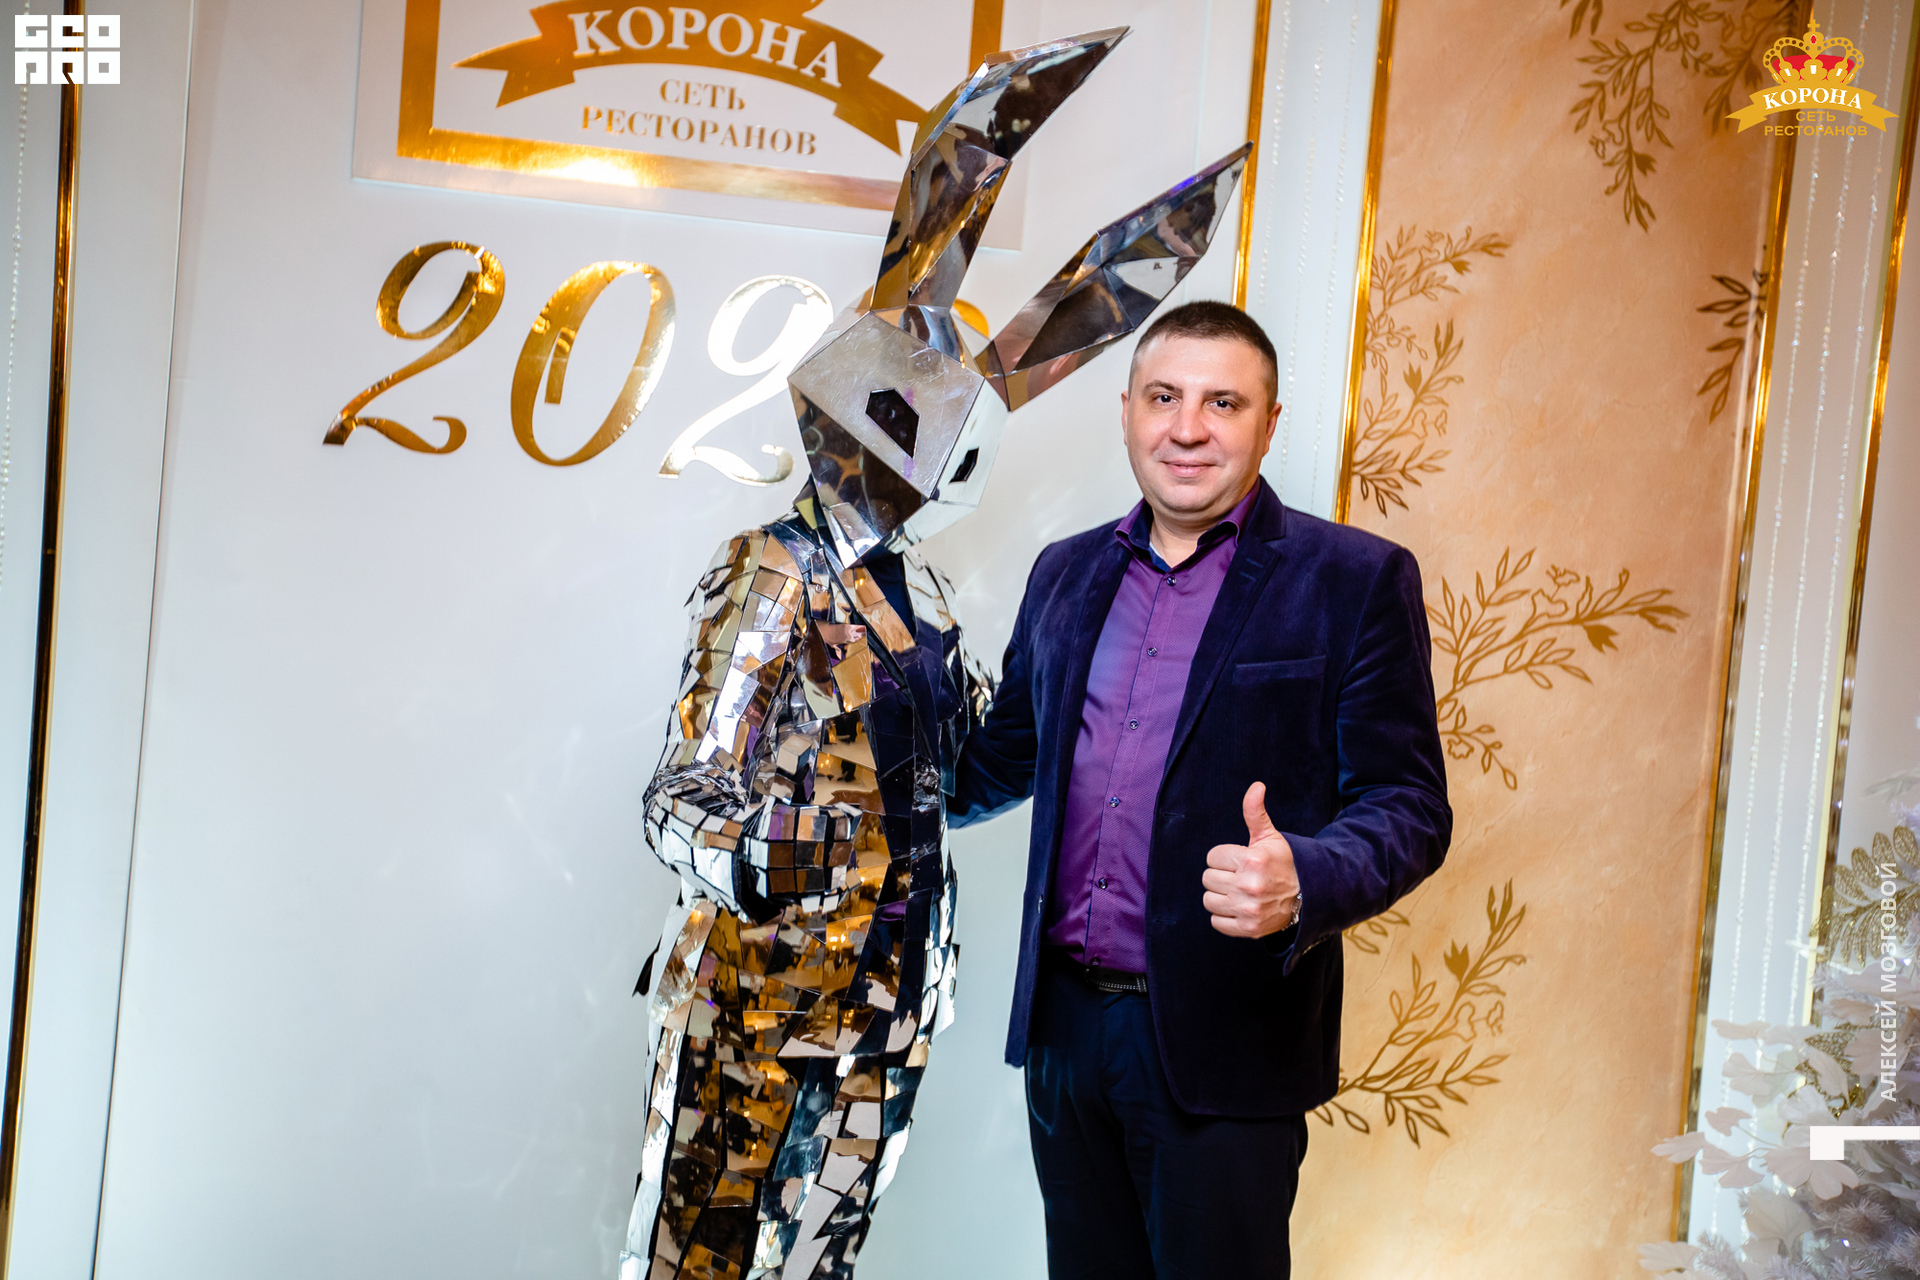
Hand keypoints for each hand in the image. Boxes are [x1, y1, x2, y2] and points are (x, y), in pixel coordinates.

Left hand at [1202, 782, 1300, 938]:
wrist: (1308, 896)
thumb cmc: (1284, 863)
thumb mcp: (1270, 837)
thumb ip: (1255, 812)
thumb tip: (1256, 786)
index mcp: (1252, 860)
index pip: (1213, 857)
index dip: (1225, 858)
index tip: (1240, 861)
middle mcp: (1249, 885)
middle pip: (1208, 878)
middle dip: (1221, 875)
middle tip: (1239, 876)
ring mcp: (1248, 909)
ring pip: (1209, 900)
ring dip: (1220, 896)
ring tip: (1237, 892)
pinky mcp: (1248, 929)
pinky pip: (1216, 922)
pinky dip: (1224, 916)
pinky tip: (1239, 908)